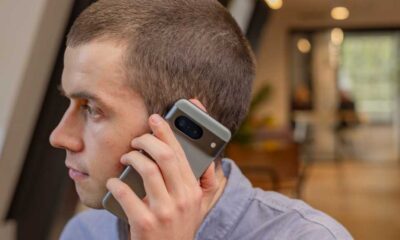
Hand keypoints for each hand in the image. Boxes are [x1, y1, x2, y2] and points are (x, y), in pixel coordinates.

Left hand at [106, 100, 220, 239]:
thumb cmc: (180, 227)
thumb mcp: (200, 206)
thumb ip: (208, 182)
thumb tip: (210, 159)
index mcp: (193, 191)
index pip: (181, 154)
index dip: (166, 132)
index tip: (155, 119)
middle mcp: (182, 199)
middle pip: (165, 156)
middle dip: (147, 140)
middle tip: (136, 139)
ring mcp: (164, 212)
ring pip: (147, 170)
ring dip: (132, 158)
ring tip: (125, 158)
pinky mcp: (144, 224)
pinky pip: (125, 194)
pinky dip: (115, 184)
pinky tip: (112, 182)